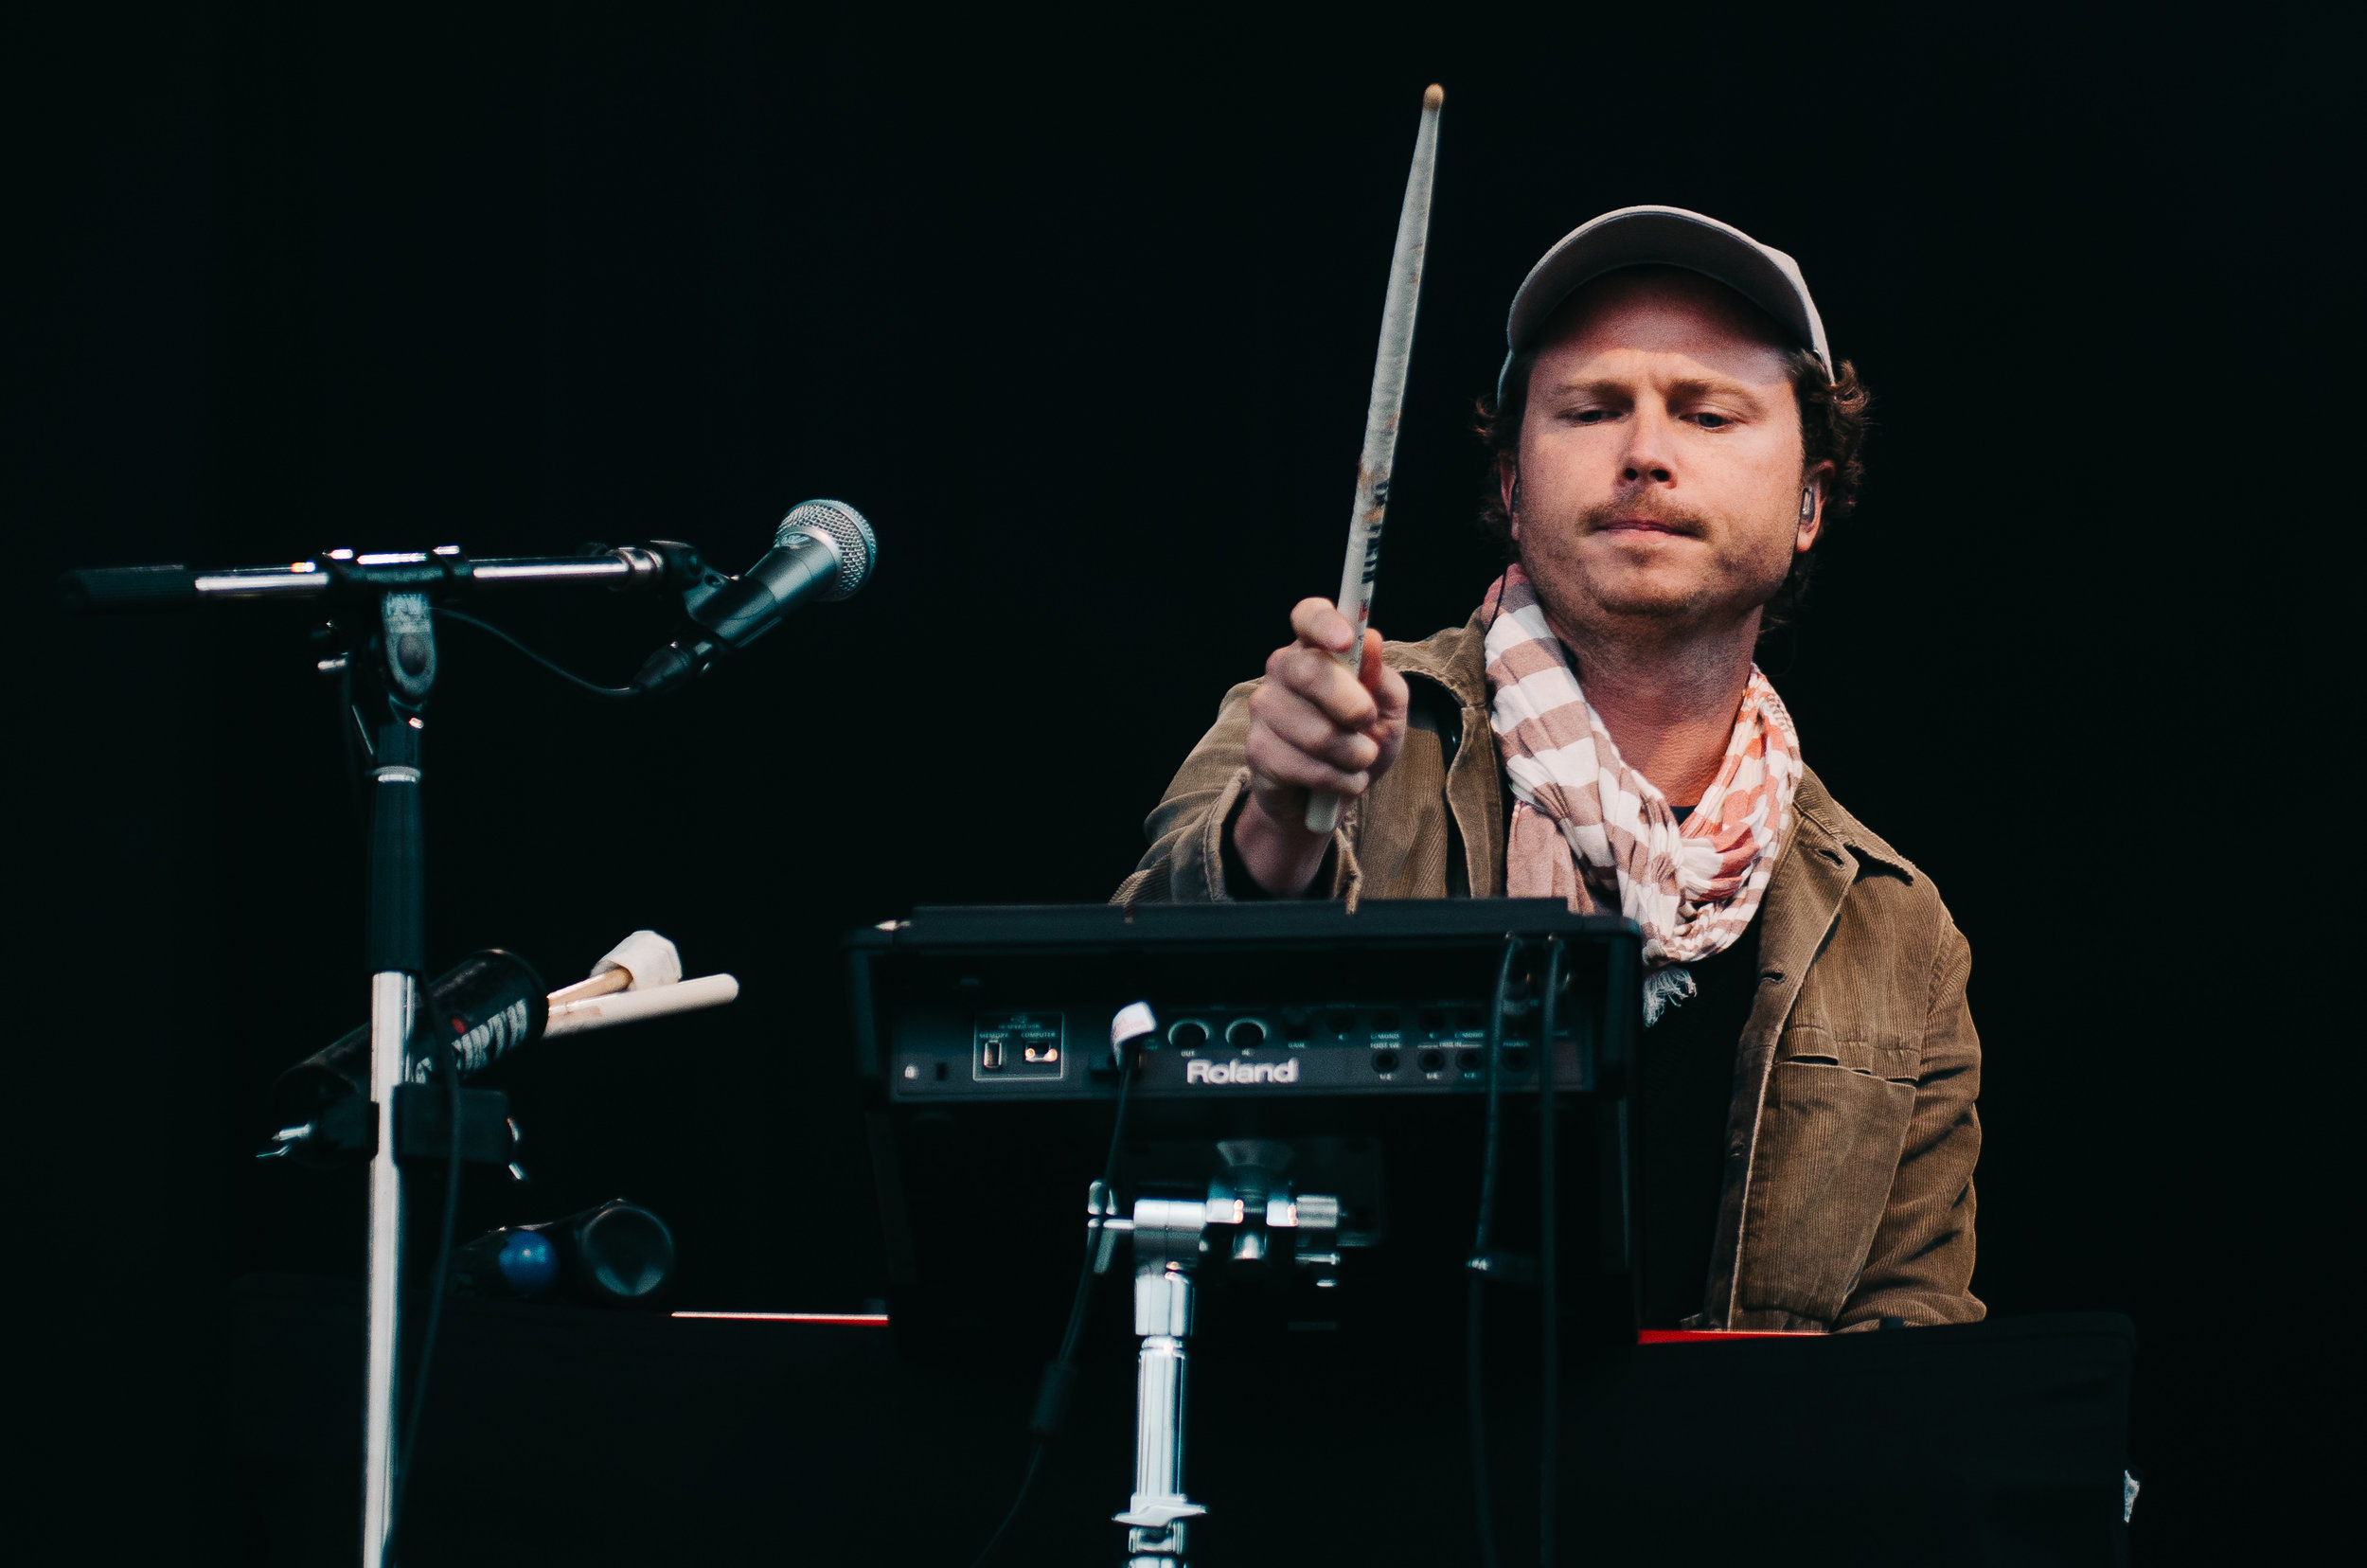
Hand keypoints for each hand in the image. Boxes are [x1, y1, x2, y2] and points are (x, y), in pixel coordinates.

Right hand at [1232, 598, 1410, 895]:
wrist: (1333, 797)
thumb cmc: (1361, 741)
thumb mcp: (1388, 710)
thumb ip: (1383, 679)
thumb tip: (1372, 640)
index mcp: (1315, 648)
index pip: (1309, 616)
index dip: (1326, 623)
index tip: (1347, 640)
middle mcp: (1282, 671)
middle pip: (1309, 672)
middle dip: (1353, 705)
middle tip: (1367, 722)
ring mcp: (1265, 710)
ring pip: (1317, 732)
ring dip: (1355, 755)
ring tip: (1358, 760)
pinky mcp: (1258, 752)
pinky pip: (1307, 768)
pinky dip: (1340, 781)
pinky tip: (1341, 781)